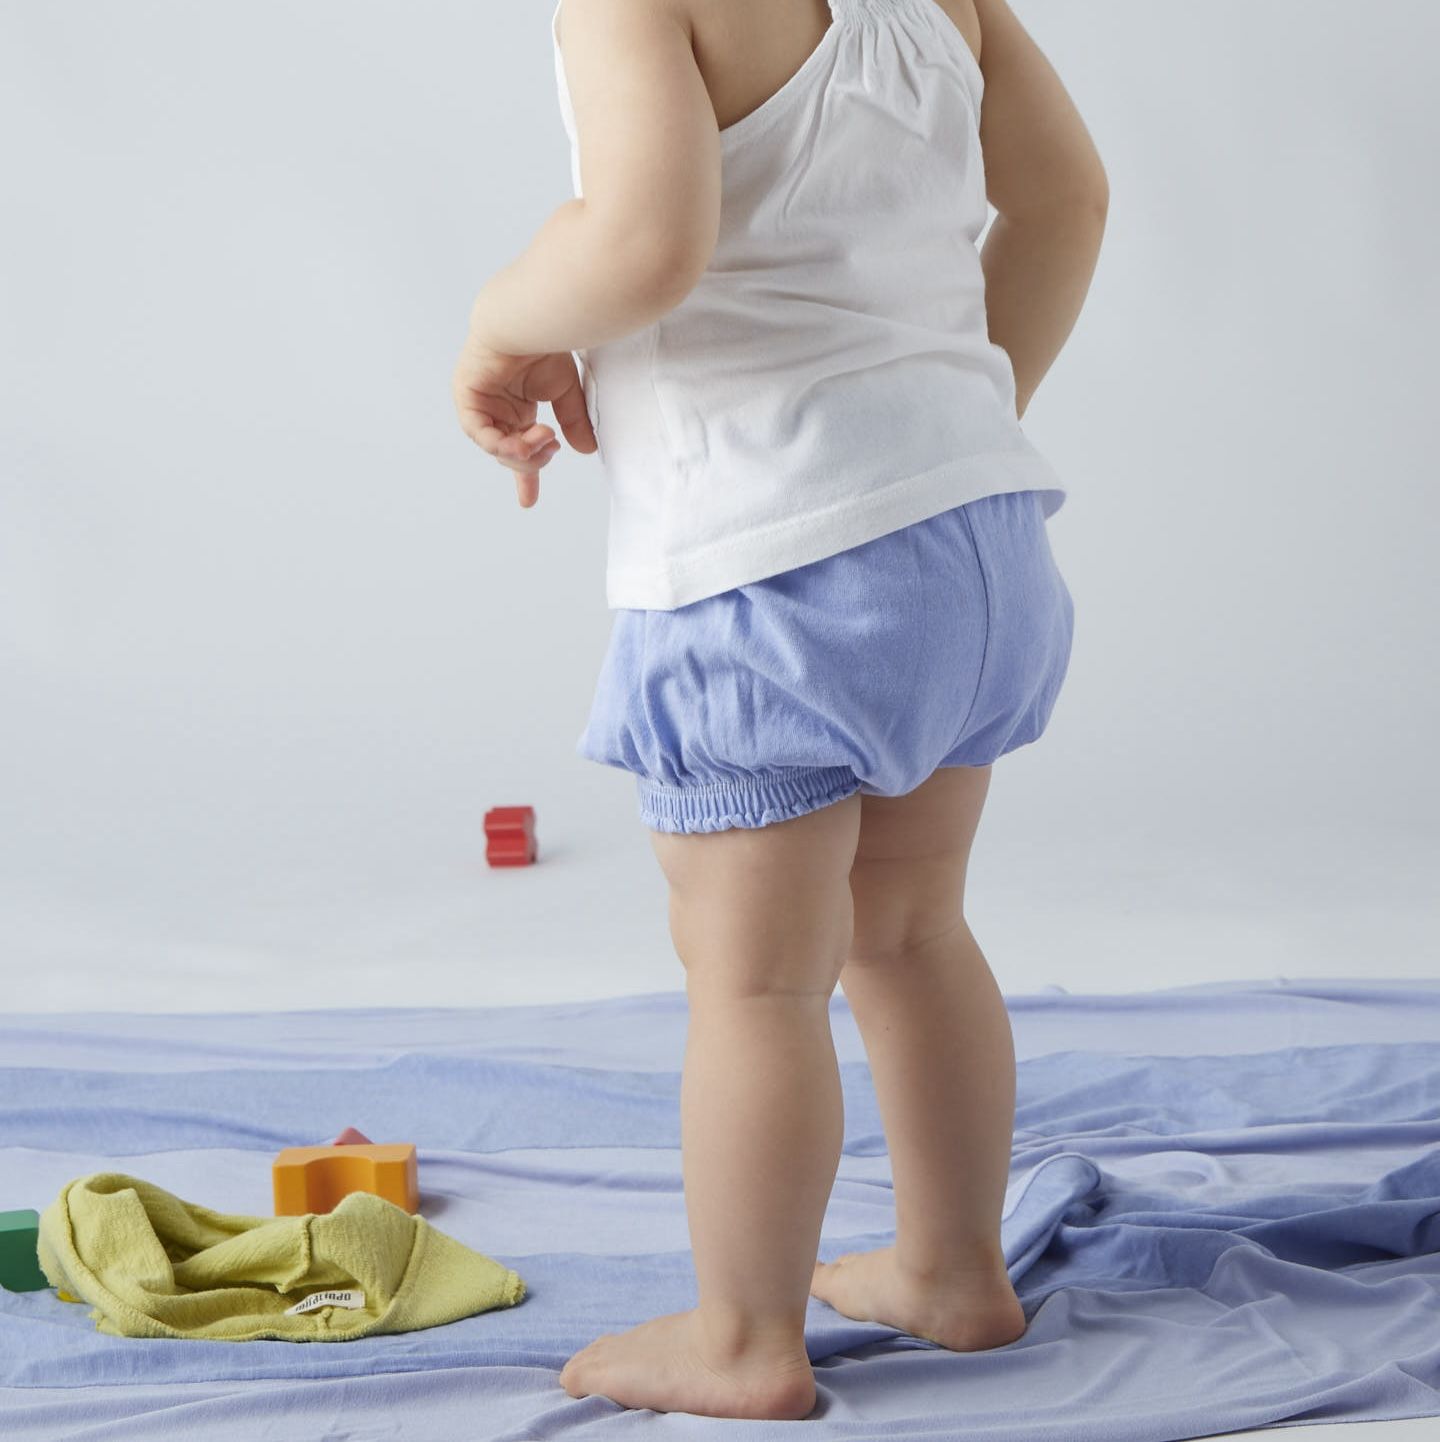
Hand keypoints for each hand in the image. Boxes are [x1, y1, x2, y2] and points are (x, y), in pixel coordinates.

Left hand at [452, 334, 597, 506]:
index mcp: (515, 411)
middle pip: (510, 455)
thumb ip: (573, 421)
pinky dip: (502, 443)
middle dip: (532, 461)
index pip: (519, 451)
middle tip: (552, 449)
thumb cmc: (544, 346)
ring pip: (496, 448)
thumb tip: (586, 450)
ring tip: (544, 439)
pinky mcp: (467, 399)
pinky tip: (522, 442)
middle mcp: (496, 412)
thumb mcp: (565, 392)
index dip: (525, 477)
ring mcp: (480, 407)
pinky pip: (481, 434)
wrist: (528, 319)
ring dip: (522, 452)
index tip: (528, 502)